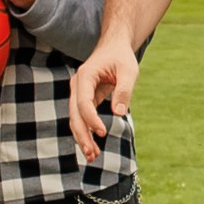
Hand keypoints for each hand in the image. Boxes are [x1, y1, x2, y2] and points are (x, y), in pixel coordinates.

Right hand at [68, 36, 141, 161]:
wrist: (113, 46)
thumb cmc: (121, 57)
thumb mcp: (129, 70)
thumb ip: (124, 91)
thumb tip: (118, 114)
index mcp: (85, 76)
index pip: (83, 102)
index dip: (91, 119)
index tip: (103, 132)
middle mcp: (77, 85)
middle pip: (75, 115)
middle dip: (82, 135)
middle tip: (92, 154)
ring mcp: (78, 93)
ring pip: (75, 119)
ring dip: (82, 138)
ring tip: (93, 157)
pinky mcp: (83, 99)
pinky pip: (81, 118)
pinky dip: (85, 132)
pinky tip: (92, 147)